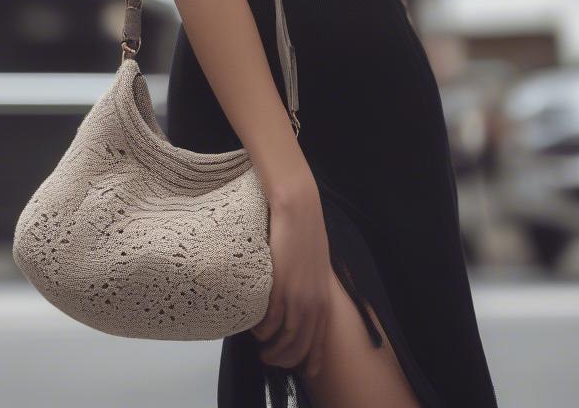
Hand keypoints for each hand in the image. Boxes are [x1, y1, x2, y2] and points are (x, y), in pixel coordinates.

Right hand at [250, 184, 331, 378]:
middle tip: (269, 358)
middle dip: (284, 359)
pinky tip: (254, 325)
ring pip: (283, 339)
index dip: (310, 360)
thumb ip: (311, 288)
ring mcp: (296, 297)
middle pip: (299, 347)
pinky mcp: (280, 287)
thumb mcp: (315, 267)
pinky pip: (268, 321)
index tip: (304, 371)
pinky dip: (260, 329)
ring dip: (270, 348)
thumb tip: (301, 303)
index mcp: (324, 299)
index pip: (319, 342)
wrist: (298, 207)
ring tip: (260, 346)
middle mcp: (313, 303)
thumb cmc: (305, 232)